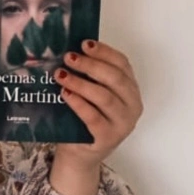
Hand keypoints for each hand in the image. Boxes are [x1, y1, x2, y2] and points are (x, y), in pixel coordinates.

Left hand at [48, 41, 143, 194]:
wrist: (80, 151)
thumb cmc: (85, 116)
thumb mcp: (92, 92)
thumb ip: (89, 75)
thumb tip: (71, 49)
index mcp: (130, 88)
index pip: (122, 64)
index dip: (104, 51)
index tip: (84, 43)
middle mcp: (132, 105)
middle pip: (115, 78)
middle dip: (90, 65)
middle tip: (69, 57)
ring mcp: (123, 123)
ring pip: (104, 97)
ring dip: (81, 83)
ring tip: (61, 75)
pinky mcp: (109, 138)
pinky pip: (93, 117)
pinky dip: (78, 103)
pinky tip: (65, 94)